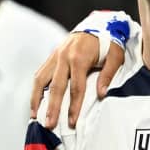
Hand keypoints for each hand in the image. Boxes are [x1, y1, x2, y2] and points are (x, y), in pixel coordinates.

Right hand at [30, 13, 127, 128]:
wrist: (96, 25)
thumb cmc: (108, 43)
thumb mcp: (115, 56)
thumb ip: (108, 75)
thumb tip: (101, 94)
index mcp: (79, 58)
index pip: (76, 87)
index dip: (74, 106)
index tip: (72, 122)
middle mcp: (63, 57)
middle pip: (55, 87)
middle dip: (52, 107)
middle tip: (49, 125)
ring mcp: (55, 56)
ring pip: (40, 80)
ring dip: (36, 99)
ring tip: (35, 116)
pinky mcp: (51, 57)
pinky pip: (39, 74)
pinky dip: (35, 89)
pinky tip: (34, 102)